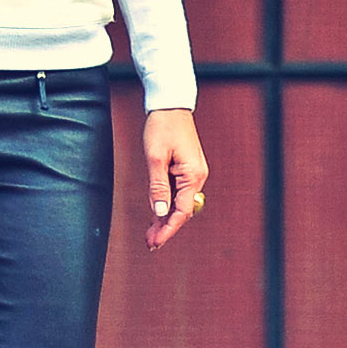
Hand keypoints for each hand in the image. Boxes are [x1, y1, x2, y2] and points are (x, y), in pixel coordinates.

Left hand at [143, 108, 208, 251]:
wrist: (170, 104)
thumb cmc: (162, 126)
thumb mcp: (155, 158)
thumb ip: (157, 186)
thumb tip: (160, 212)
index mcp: (193, 175)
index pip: (182, 211)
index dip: (168, 229)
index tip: (155, 242)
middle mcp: (197, 177)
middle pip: (183, 210)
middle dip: (166, 227)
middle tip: (149, 243)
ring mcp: (193, 173)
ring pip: (180, 203)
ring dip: (165, 218)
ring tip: (151, 234)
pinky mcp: (187, 169)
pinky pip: (178, 192)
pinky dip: (167, 204)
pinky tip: (157, 216)